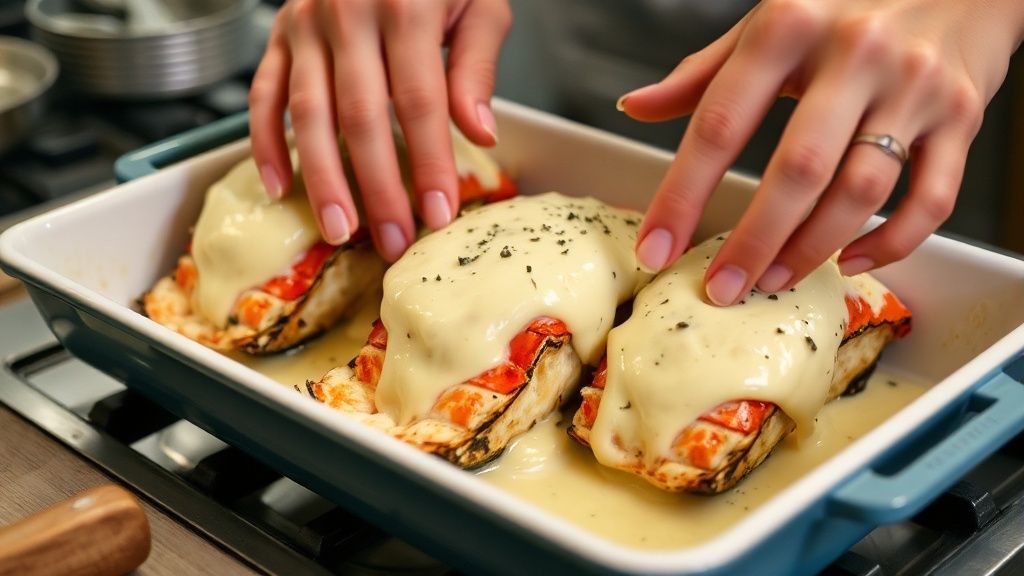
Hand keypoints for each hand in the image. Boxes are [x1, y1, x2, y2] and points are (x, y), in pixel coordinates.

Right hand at [249, 0, 511, 260]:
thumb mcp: (478, 3)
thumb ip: (478, 64)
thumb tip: (479, 133)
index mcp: (405, 4)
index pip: (418, 101)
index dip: (429, 162)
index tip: (440, 214)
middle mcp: (347, 12)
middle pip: (360, 117)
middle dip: (378, 187)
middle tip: (393, 241)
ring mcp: (305, 23)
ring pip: (307, 114)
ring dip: (322, 179)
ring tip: (341, 231)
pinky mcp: (279, 34)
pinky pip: (264, 94)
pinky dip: (265, 143)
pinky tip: (281, 188)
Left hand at [623, 0, 1023, 304]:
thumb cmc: (852, 1)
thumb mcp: (769, 21)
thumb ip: (704, 71)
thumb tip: (635, 106)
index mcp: (789, 26)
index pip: (720, 124)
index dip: (681, 194)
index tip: (656, 247)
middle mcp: (856, 54)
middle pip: (797, 170)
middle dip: (752, 241)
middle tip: (722, 288)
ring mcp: (915, 86)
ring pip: (861, 190)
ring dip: (812, 248)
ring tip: (772, 279)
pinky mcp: (963, 115)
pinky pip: (932, 199)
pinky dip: (892, 242)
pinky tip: (852, 260)